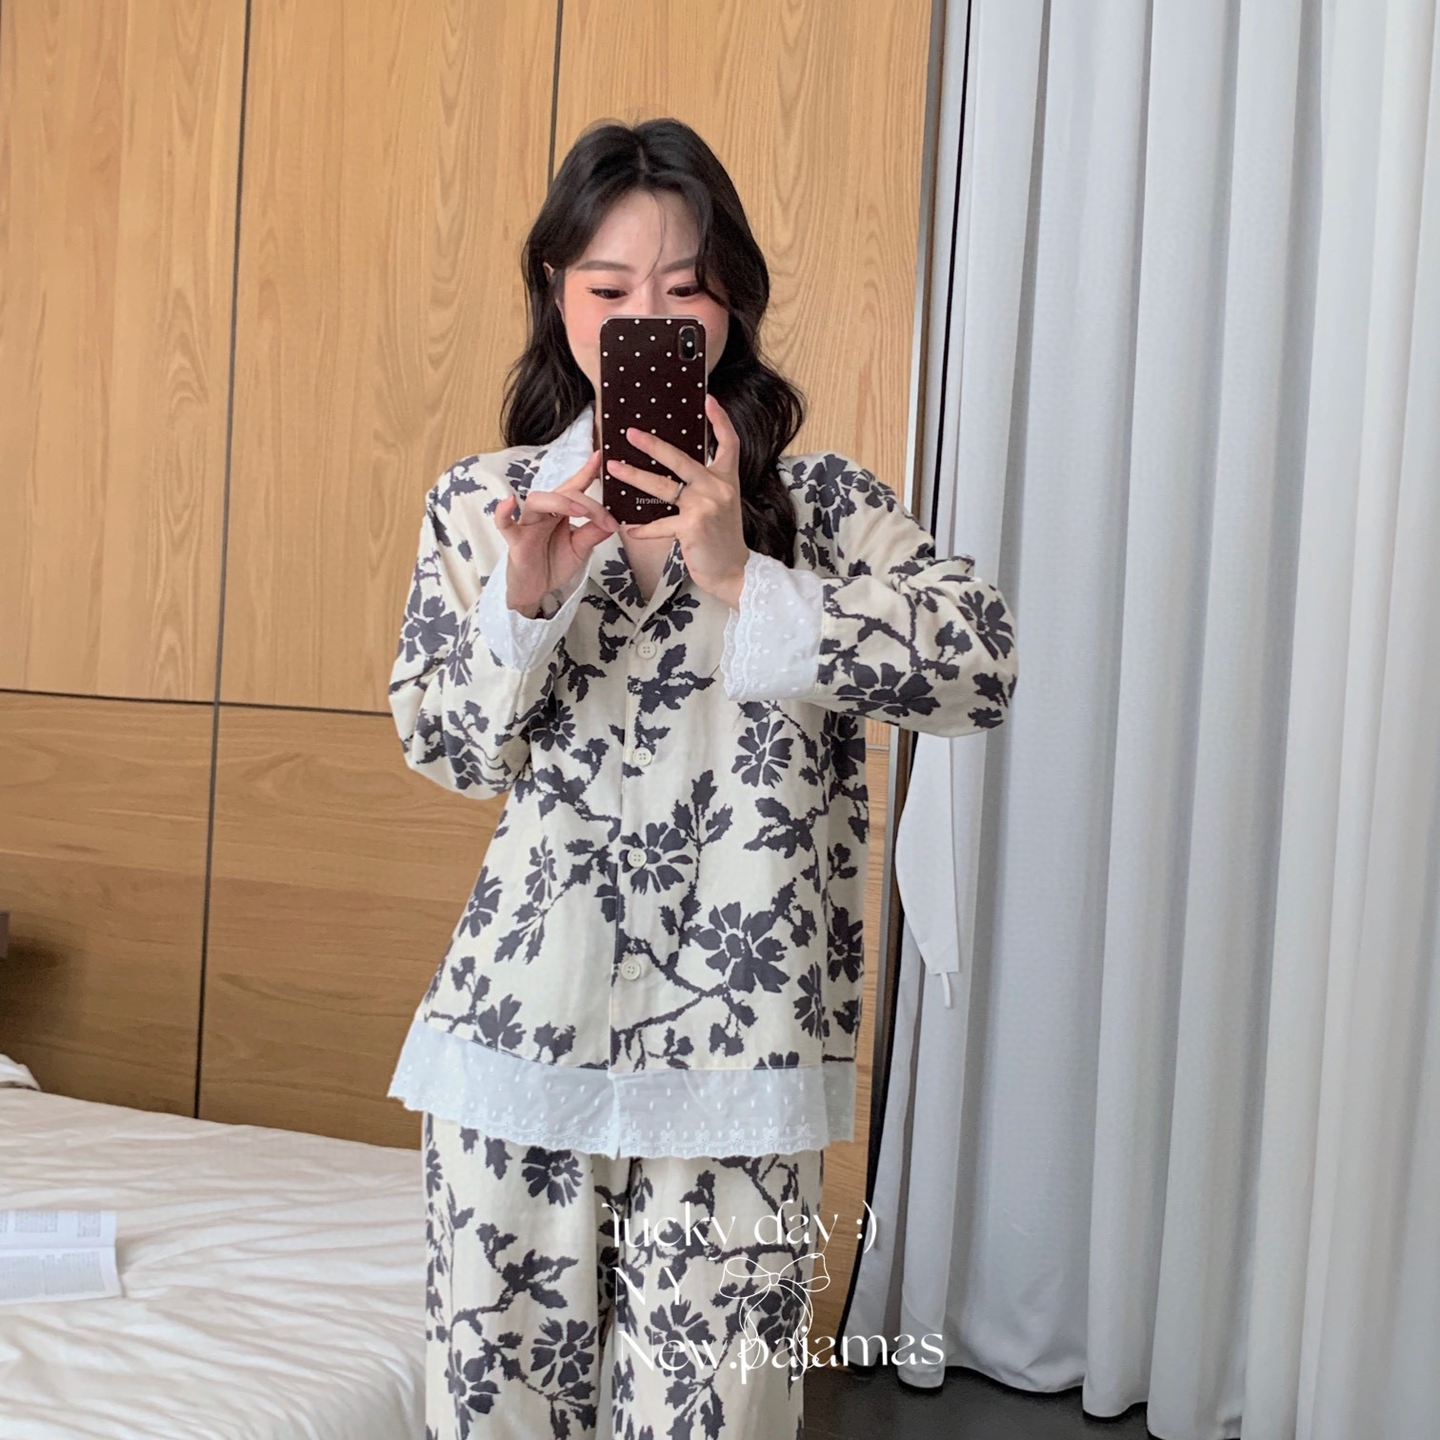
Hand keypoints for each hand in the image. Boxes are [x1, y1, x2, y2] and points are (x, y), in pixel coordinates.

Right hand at [495, 449, 618, 616]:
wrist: (535, 590)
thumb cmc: (553, 563)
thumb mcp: (580, 548)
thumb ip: (593, 534)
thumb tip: (614, 521)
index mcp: (560, 512)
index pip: (574, 487)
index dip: (586, 471)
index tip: (600, 455)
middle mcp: (544, 512)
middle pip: (562, 492)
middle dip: (586, 501)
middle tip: (606, 518)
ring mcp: (527, 524)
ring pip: (538, 500)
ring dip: (560, 502)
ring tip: (580, 511)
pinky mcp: (515, 541)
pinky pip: (504, 524)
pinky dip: (504, 513)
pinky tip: (509, 502)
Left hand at [605, 394, 749, 608]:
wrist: (733, 571)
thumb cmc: (722, 539)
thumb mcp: (721, 506)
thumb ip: (704, 486)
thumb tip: (677, 471)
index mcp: (726, 480)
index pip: (728, 443)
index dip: (719, 420)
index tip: (709, 400)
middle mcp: (718, 488)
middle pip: (681, 459)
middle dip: (653, 445)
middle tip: (631, 434)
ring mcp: (706, 506)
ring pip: (663, 486)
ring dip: (635, 476)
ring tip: (615, 468)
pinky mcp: (693, 527)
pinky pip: (660, 524)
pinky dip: (643, 529)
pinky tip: (630, 530)